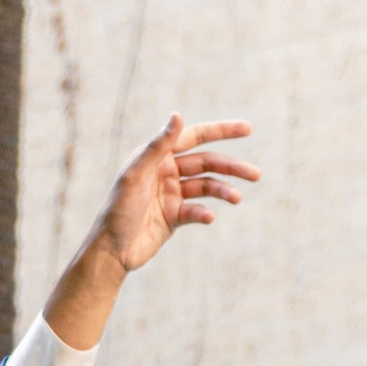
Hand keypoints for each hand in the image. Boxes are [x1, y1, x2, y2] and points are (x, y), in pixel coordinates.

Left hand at [92, 114, 256, 274]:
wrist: (110, 251)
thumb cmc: (117, 210)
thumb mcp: (136, 174)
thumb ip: (158, 145)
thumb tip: (177, 114)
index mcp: (157, 156)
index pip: (195, 137)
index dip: (221, 131)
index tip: (248, 129)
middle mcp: (166, 171)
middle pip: (207, 163)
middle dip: (232, 167)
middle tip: (256, 174)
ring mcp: (172, 194)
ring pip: (206, 187)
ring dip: (223, 191)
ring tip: (237, 198)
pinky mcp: (175, 217)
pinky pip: (197, 211)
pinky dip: (204, 213)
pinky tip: (207, 218)